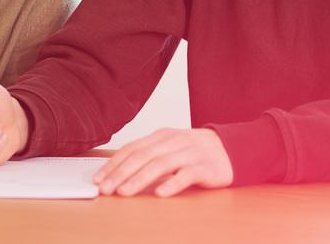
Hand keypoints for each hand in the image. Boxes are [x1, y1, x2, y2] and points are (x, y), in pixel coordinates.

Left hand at [93, 128, 233, 196]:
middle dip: (121, 173)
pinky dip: (173, 183)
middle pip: (143, 156)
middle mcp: (174, 141)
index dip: (113, 164)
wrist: (231, 148)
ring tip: (125, 192)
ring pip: (161, 164)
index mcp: (162, 136)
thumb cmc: (193, 152)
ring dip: (140, 179)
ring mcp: (191, 153)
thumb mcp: (169, 148)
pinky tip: (161, 193)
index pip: (132, 148)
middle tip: (106, 189)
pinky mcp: (207, 167)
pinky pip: (188, 174)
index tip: (98, 179)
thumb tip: (118, 173)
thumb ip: (148, 157)